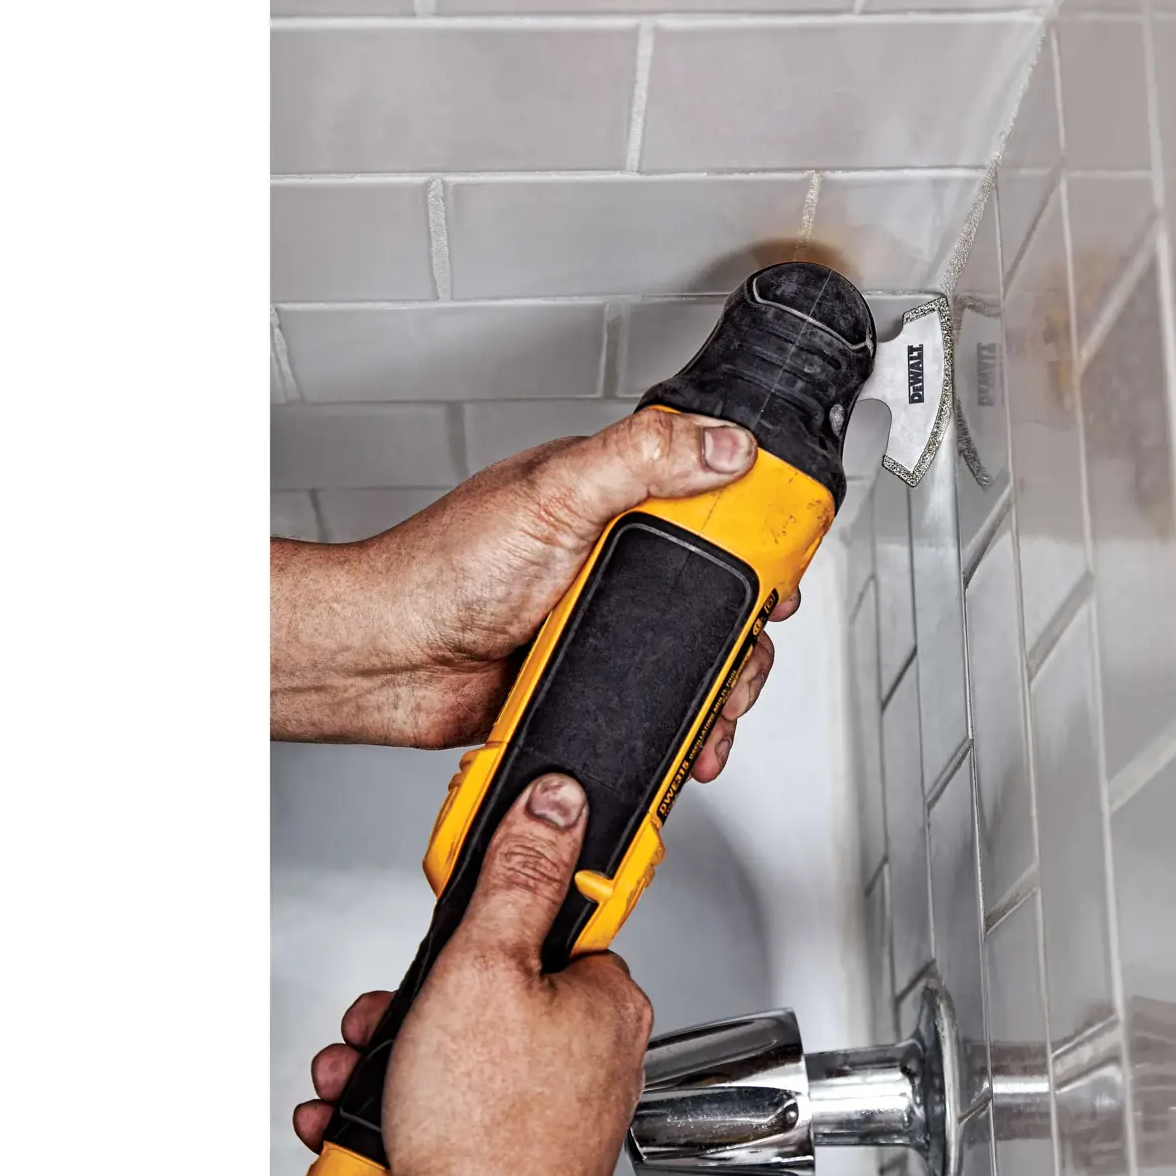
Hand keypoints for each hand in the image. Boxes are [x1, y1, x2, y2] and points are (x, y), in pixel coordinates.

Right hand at [271, 771, 649, 1175]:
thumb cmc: (486, 1141)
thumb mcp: (486, 963)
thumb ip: (520, 873)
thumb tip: (558, 802)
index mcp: (607, 1003)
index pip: (552, 926)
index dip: (487, 925)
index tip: (458, 933)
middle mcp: (594, 1062)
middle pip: (491, 995)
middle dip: (415, 1007)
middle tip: (386, 1022)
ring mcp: (551, 1121)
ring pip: (458, 1059)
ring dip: (392, 1063)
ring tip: (361, 1083)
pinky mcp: (509, 1168)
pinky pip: (447, 1119)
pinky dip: (398, 1118)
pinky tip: (368, 1131)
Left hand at [272, 408, 798, 753]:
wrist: (388, 663)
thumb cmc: (442, 568)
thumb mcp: (553, 494)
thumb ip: (640, 461)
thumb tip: (724, 442)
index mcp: (611, 493)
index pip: (712, 490)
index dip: (760, 517)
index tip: (788, 547)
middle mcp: (616, 554)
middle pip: (722, 578)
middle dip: (754, 613)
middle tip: (758, 633)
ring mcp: (611, 618)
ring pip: (702, 645)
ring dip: (728, 677)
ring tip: (724, 697)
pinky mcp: (600, 675)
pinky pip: (666, 696)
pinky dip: (691, 719)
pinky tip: (693, 732)